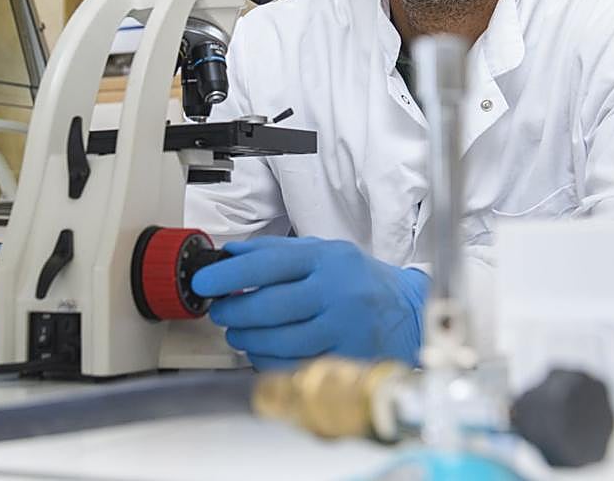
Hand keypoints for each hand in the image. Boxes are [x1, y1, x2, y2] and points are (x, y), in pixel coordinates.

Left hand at [190, 236, 427, 370]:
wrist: (409, 313)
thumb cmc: (359, 280)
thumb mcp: (323, 252)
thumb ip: (275, 251)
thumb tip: (229, 254)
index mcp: (327, 259)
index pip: (268, 264)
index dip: (229, 274)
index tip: (204, 281)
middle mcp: (336, 291)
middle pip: (270, 306)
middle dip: (233, 311)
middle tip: (218, 311)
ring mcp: (343, 327)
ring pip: (280, 339)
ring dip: (247, 338)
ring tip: (236, 332)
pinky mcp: (346, 357)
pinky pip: (295, 363)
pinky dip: (268, 358)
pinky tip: (261, 349)